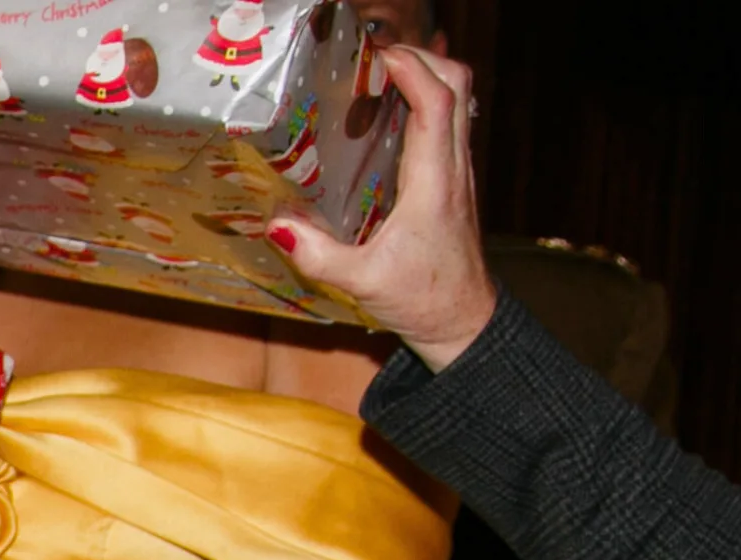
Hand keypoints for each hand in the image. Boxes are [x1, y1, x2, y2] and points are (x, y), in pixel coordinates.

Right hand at [269, 46, 502, 369]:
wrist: (464, 322)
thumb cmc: (422, 300)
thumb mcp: (362, 282)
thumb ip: (318, 255)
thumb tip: (276, 225)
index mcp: (435, 183)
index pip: (437, 103)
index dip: (411, 68)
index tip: (377, 56)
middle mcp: (454, 167)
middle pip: (458, 84)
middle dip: (421, 58)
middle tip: (374, 59)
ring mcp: (459, 171)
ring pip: (460, 99)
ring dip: (425, 75)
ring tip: (377, 78)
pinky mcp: (455, 179)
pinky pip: (450, 120)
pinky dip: (426, 100)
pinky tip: (388, 115)